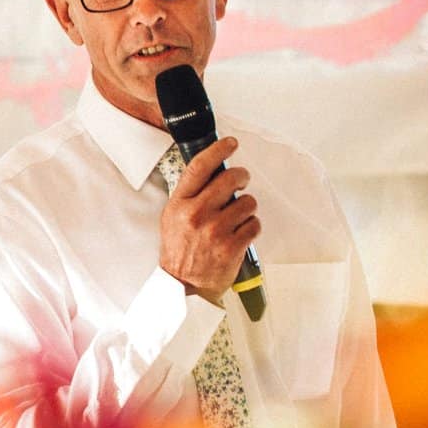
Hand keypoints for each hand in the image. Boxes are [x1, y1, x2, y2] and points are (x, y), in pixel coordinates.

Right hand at [158, 135, 260, 303]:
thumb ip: (190, 195)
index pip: (200, 167)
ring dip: (247, 208)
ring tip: (236, 218)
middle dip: (242, 177)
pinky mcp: (232, 246)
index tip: (230, 143)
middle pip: (230, 179)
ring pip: (248, 202)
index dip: (218, 150)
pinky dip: (251, 227)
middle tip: (242, 182)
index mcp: (180, 204)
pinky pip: (254, 224)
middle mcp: (196, 214)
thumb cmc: (179, 249)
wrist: (181, 284)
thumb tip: (214, 172)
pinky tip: (241, 233)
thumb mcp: (173, 217)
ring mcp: (215, 231)